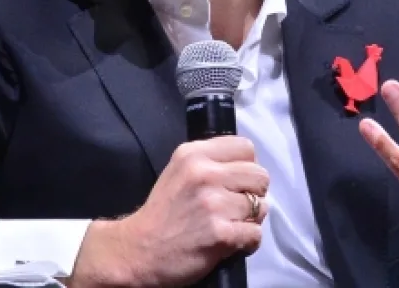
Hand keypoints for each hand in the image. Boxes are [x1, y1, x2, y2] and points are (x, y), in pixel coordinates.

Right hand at [70, 136, 268, 286]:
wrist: (137, 251)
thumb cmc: (162, 214)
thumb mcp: (179, 172)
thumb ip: (210, 162)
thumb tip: (249, 165)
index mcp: (193, 154)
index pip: (245, 147)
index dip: (247, 167)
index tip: (236, 183)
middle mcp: (204, 174)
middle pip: (260, 176)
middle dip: (254, 194)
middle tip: (235, 208)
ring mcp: (213, 204)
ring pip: (261, 207)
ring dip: (250, 220)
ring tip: (229, 226)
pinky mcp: (220, 233)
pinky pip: (255, 234)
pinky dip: (247, 243)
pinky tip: (229, 243)